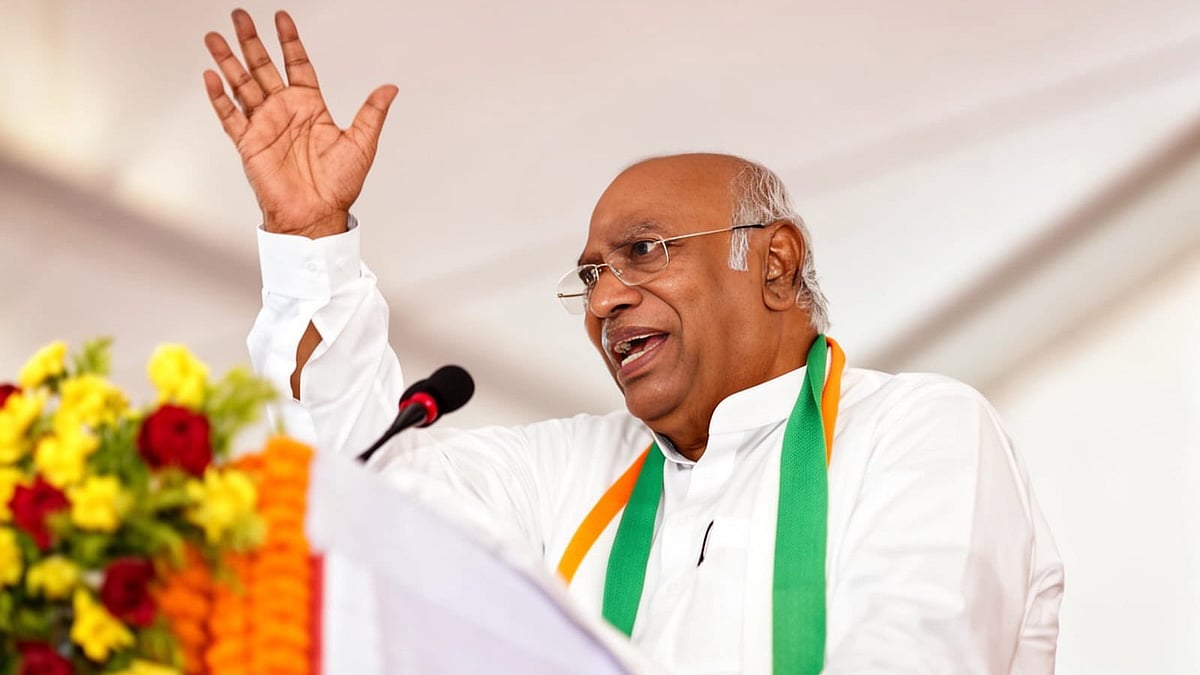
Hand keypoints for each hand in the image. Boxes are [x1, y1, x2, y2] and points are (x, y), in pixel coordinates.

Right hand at [203, 9, 397, 237]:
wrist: (316, 215)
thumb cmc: (338, 186)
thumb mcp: (362, 143)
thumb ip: (372, 112)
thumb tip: (390, 88)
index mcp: (310, 107)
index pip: (297, 64)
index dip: (289, 41)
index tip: (282, 17)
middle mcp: (285, 112)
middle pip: (263, 67)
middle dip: (251, 41)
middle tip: (239, 16)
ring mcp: (265, 125)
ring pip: (242, 85)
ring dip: (228, 61)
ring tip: (215, 37)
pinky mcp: (249, 143)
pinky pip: (230, 116)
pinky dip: (219, 97)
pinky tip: (211, 76)